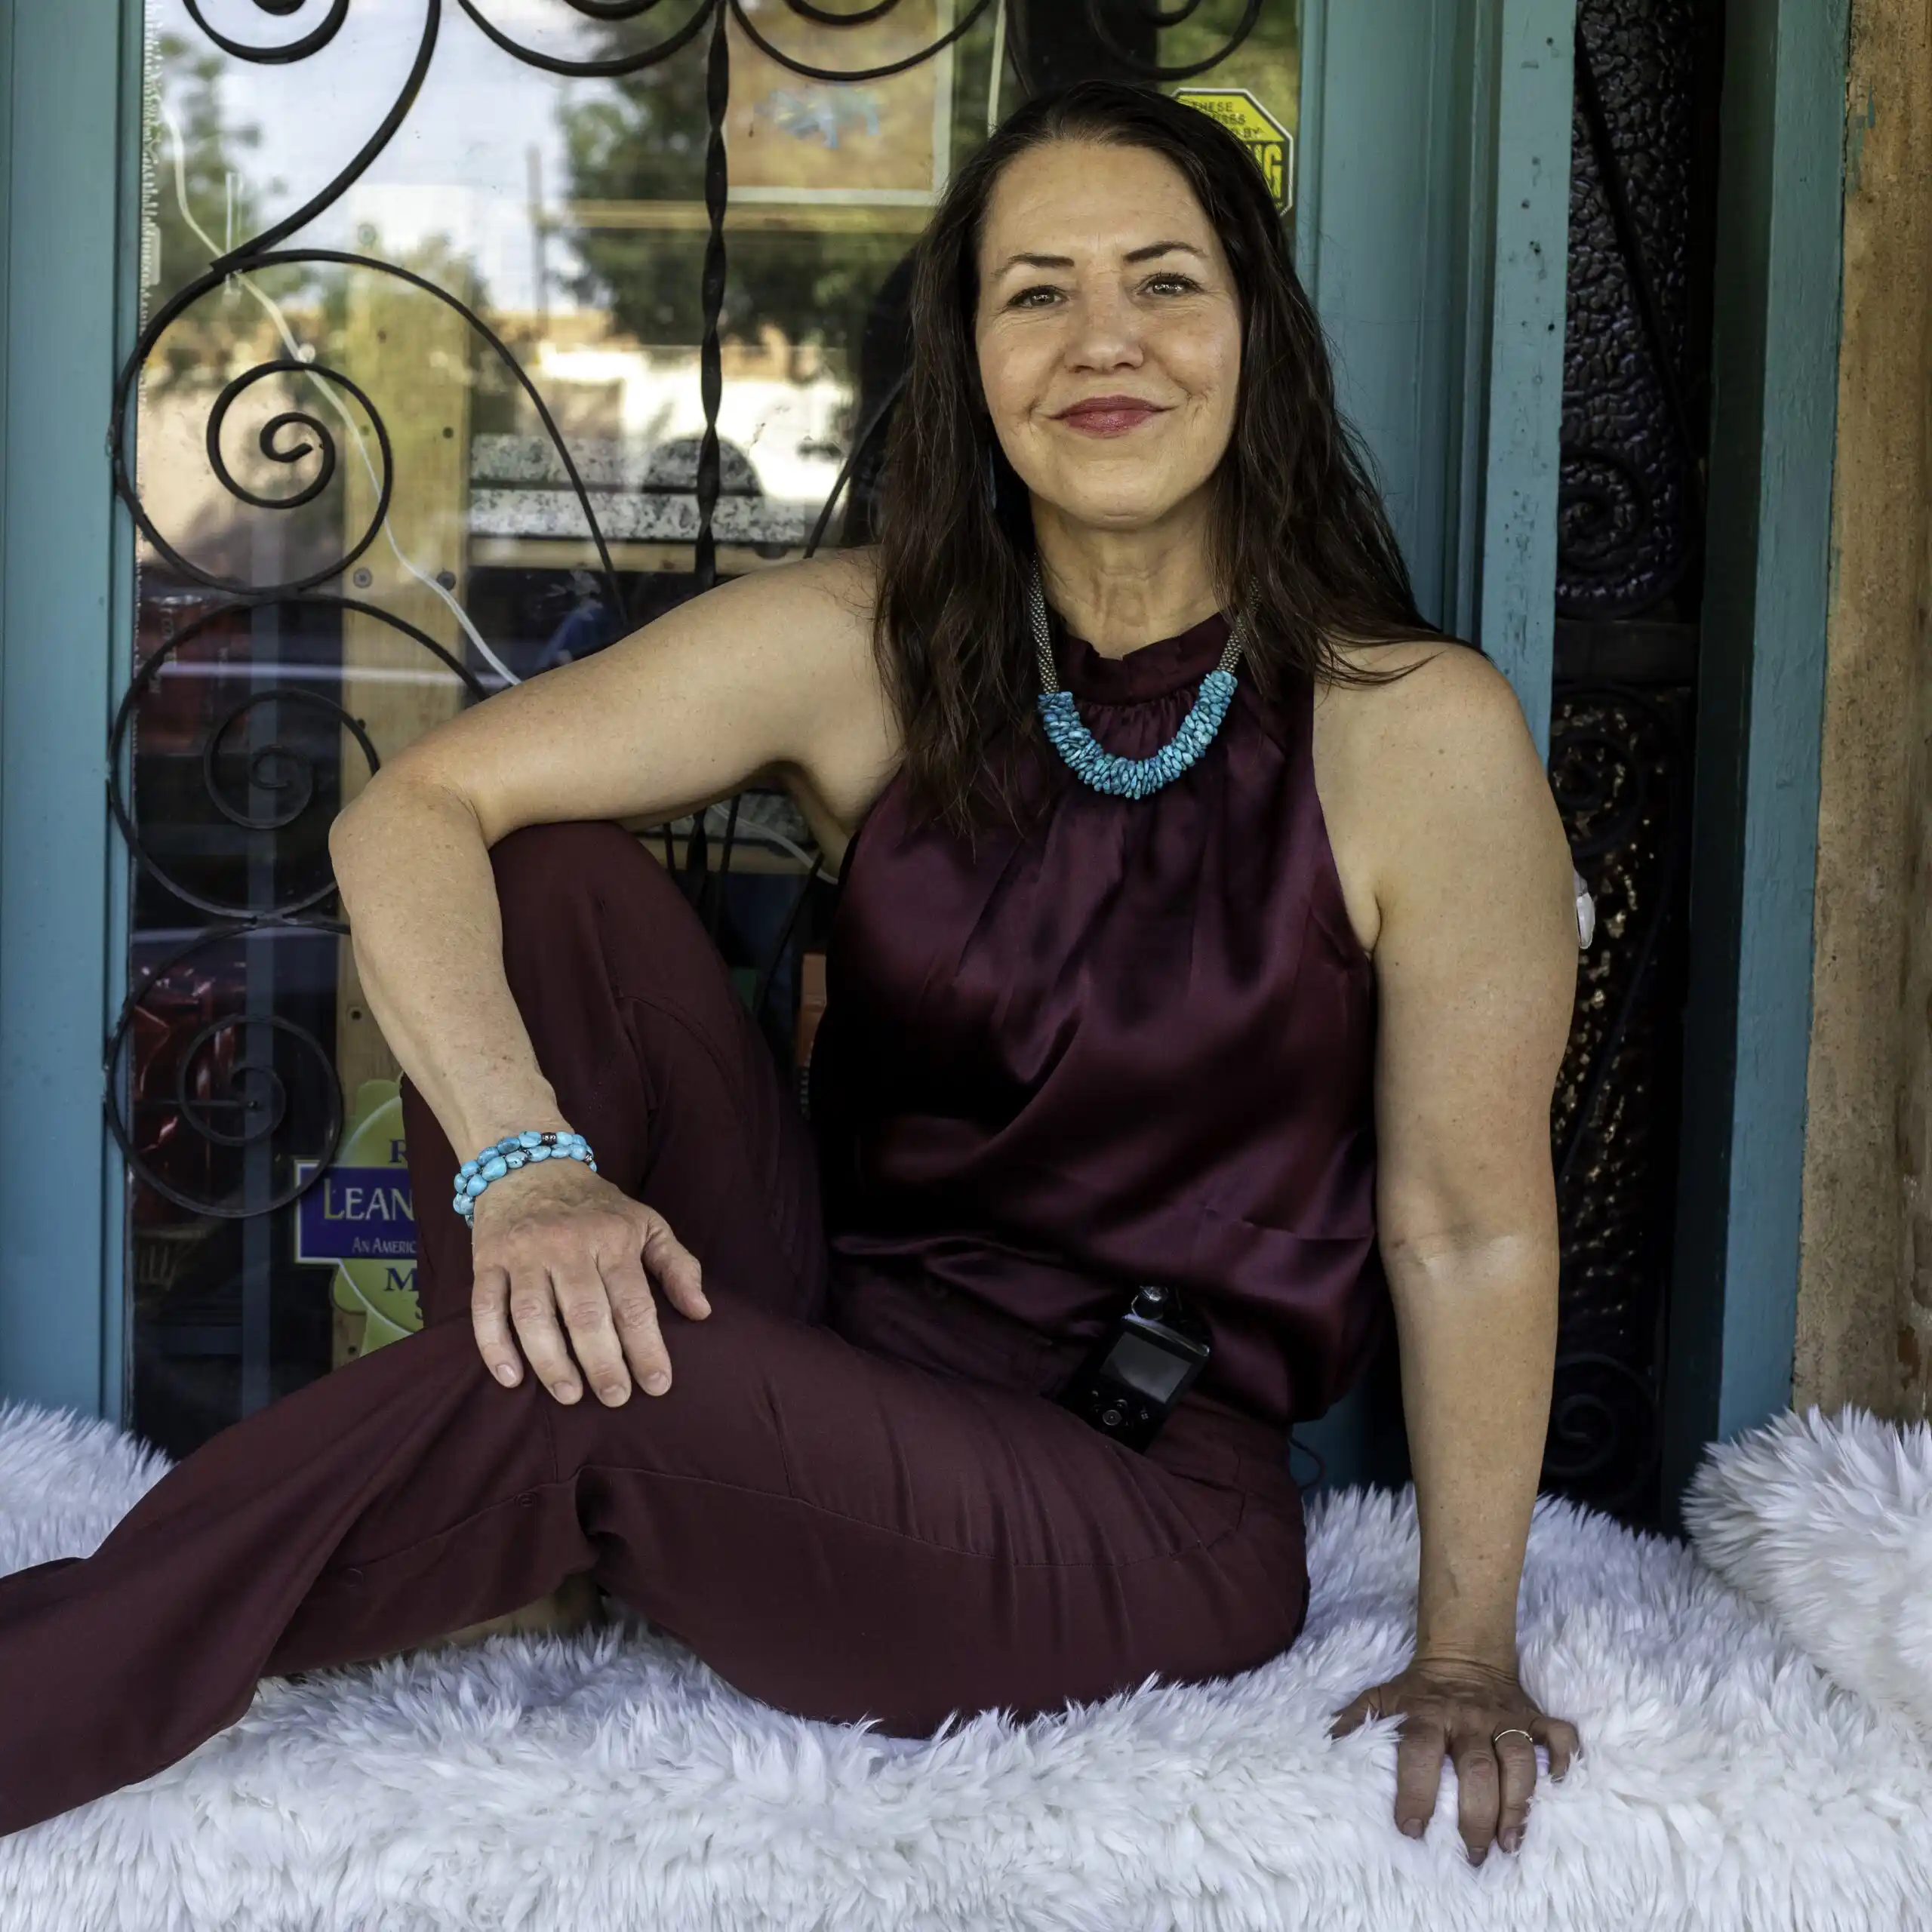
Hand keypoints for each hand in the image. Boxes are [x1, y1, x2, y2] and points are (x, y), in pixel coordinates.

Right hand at [469, 1156, 710, 1405]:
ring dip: (550, 1361)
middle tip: (615, 1398)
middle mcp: (567, 1247)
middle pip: (585, 1314)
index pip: (633, 1303)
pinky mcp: (487, 1260)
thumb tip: (702, 1312)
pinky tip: (510, 1378)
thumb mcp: (646, 1223)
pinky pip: (485, 1308)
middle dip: (603, 1363)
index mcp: (612, 1240)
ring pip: (533, 1315)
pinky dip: (493, 1346)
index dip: (647, 1347)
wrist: (530, 1164)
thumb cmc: (596, 1206)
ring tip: (570, 1395)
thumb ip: (677, 1266)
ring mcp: (524, 1254)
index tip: (658, 1385)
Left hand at [1326, 1653, 1580, 1861]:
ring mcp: (1504, 1716)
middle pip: (1476, 1768)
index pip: (1418, 1753)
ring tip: (1511, 1842)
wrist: (1464, 1650)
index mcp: (1428, 1714)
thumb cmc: (1420, 1688)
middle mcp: (1468, 1717)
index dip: (1414, 1791)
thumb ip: (1358, 1719)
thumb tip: (1330, 1743)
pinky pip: (1559, 1733)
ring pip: (1520, 1758)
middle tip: (1473, 1854)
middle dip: (1476, 1815)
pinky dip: (1566, 1757)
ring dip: (1519, 1802)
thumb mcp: (1384, 1697)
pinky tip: (1561, 1784)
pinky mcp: (1533, 1715)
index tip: (1411, 1830)